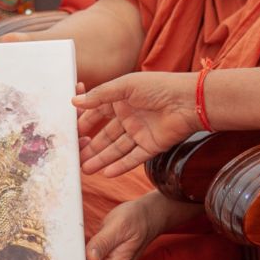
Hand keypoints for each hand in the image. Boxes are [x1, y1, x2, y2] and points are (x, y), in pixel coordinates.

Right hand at [73, 71, 200, 177]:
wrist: (188, 101)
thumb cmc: (158, 87)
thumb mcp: (125, 86)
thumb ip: (100, 95)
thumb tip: (74, 102)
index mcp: (122, 100)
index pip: (99, 113)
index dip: (86, 123)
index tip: (71, 134)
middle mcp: (130, 117)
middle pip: (106, 135)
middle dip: (91, 147)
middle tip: (75, 159)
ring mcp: (140, 132)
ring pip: (117, 149)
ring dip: (102, 159)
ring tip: (85, 169)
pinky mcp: (152, 146)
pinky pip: (133, 158)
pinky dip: (121, 166)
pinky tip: (107, 173)